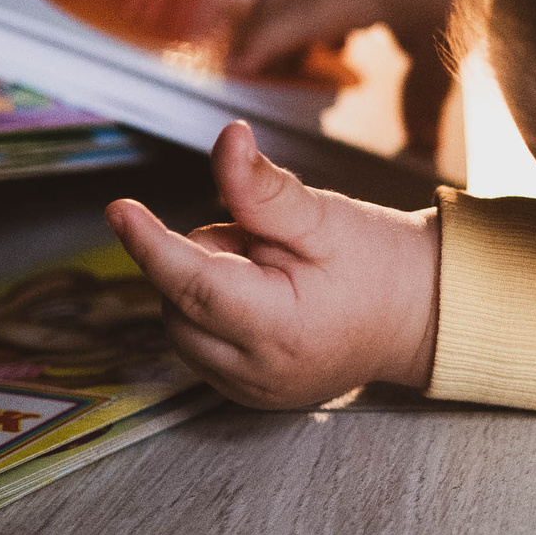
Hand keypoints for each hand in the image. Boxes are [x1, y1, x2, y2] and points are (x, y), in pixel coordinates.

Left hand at [106, 121, 439, 408]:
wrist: (415, 316)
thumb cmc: (376, 264)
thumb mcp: (323, 216)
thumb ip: (265, 188)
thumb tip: (226, 140)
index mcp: (280, 329)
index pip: (194, 283)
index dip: (151, 245)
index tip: (119, 209)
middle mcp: (257, 371)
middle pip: (178, 301)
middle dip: (204, 258)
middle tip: (267, 245)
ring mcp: (249, 390)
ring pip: (181, 322)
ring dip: (206, 287)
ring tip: (271, 273)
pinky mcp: (245, 394)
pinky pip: (197, 343)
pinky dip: (213, 313)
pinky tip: (262, 300)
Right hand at [229, 0, 461, 153]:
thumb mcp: (446, 41)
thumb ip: (427, 95)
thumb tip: (420, 148)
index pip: (296, 18)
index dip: (263, 45)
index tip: (238, 70)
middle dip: (261, 23)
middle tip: (253, 62)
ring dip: (284, 9)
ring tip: (295, 53)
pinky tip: (336, 31)